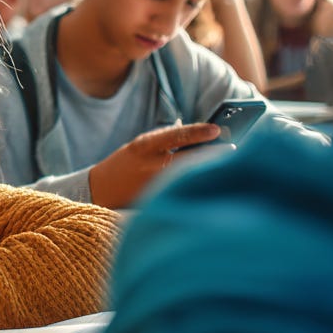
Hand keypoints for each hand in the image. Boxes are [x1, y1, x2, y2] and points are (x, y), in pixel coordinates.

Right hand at [87, 123, 221, 207]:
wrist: (99, 191)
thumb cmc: (125, 164)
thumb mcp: (140, 146)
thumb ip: (166, 141)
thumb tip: (199, 136)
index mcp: (143, 146)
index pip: (175, 136)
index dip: (198, 132)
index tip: (217, 130)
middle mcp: (149, 166)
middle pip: (187, 159)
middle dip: (211, 154)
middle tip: (234, 150)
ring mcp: (154, 186)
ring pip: (188, 177)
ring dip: (207, 171)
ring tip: (226, 166)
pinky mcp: (156, 202)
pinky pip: (180, 193)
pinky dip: (196, 187)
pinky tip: (210, 185)